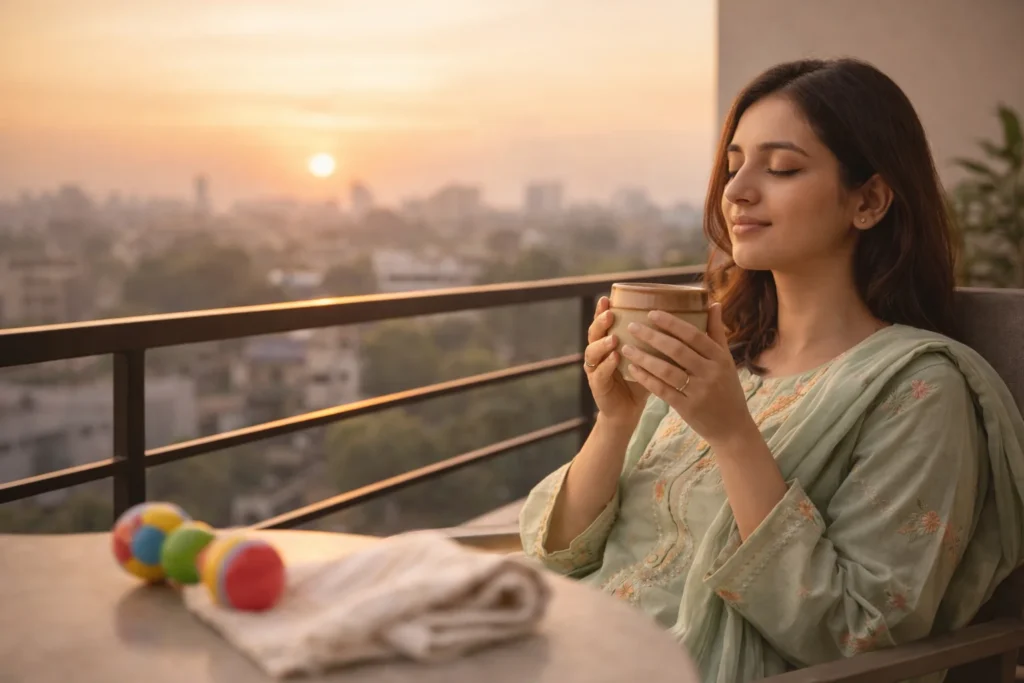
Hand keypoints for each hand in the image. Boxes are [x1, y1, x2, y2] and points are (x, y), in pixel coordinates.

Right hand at [584, 296, 649, 427]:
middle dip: (600, 322)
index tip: (608, 297)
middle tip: (610, 313)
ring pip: (592, 352)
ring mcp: (595, 368)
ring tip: (613, 337)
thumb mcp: (651, 355)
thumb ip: (659, 338)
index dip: (603, 309)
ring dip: (602, 344)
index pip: (604, 321)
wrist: (630, 409)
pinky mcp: (597, 386)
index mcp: (610, 340)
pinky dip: (606, 365)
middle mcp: (599, 352)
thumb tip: (684, 320)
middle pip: (594, 332)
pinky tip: (614, 358)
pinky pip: (599, 373)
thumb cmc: (642, 378)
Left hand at [621, 303, 756, 446]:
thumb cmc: (727, 389)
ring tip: (626, 347)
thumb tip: (713, 303)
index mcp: (720, 358)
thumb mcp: (727, 361)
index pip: (694, 335)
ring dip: (644, 357)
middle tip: (632, 326)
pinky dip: (646, 378)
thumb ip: (717, 333)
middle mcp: (711, 373)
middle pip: (677, 350)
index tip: (652, 313)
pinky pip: (662, 390)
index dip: (672, 323)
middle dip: (652, 336)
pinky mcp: (687, 408)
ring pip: (666, 370)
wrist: (732, 427)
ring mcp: (699, 391)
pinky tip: (632, 369)